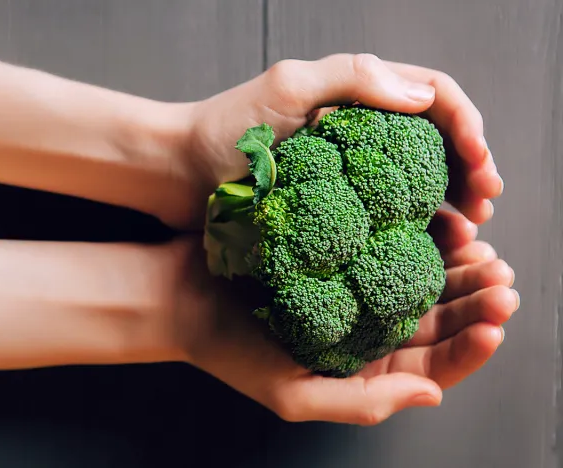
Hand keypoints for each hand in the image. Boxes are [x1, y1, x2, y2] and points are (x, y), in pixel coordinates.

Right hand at [172, 211, 517, 424]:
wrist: (186, 296)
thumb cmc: (232, 350)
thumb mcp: (294, 393)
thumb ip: (362, 402)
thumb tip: (431, 395)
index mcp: (362, 368)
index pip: (431, 367)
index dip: (469, 347)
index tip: (494, 322)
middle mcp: (367, 329)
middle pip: (437, 320)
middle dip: (475, 302)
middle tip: (500, 279)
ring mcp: (356, 288)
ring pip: (423, 279)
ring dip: (458, 267)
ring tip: (481, 249)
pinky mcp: (342, 252)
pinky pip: (392, 242)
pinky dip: (421, 235)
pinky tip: (442, 223)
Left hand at [187, 53, 500, 226]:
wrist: (178, 173)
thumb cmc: (223, 128)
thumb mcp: (287, 88)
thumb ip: (353, 79)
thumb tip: (424, 95)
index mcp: (354, 95)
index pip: (431, 98)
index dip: (465, 127)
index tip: (479, 165)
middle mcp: (358, 131)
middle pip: (434, 142)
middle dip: (469, 168)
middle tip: (485, 204)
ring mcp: (345, 171)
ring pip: (416, 181)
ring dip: (449, 201)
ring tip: (467, 230)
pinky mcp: (331, 206)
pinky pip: (384, 214)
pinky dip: (412, 228)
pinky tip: (428, 246)